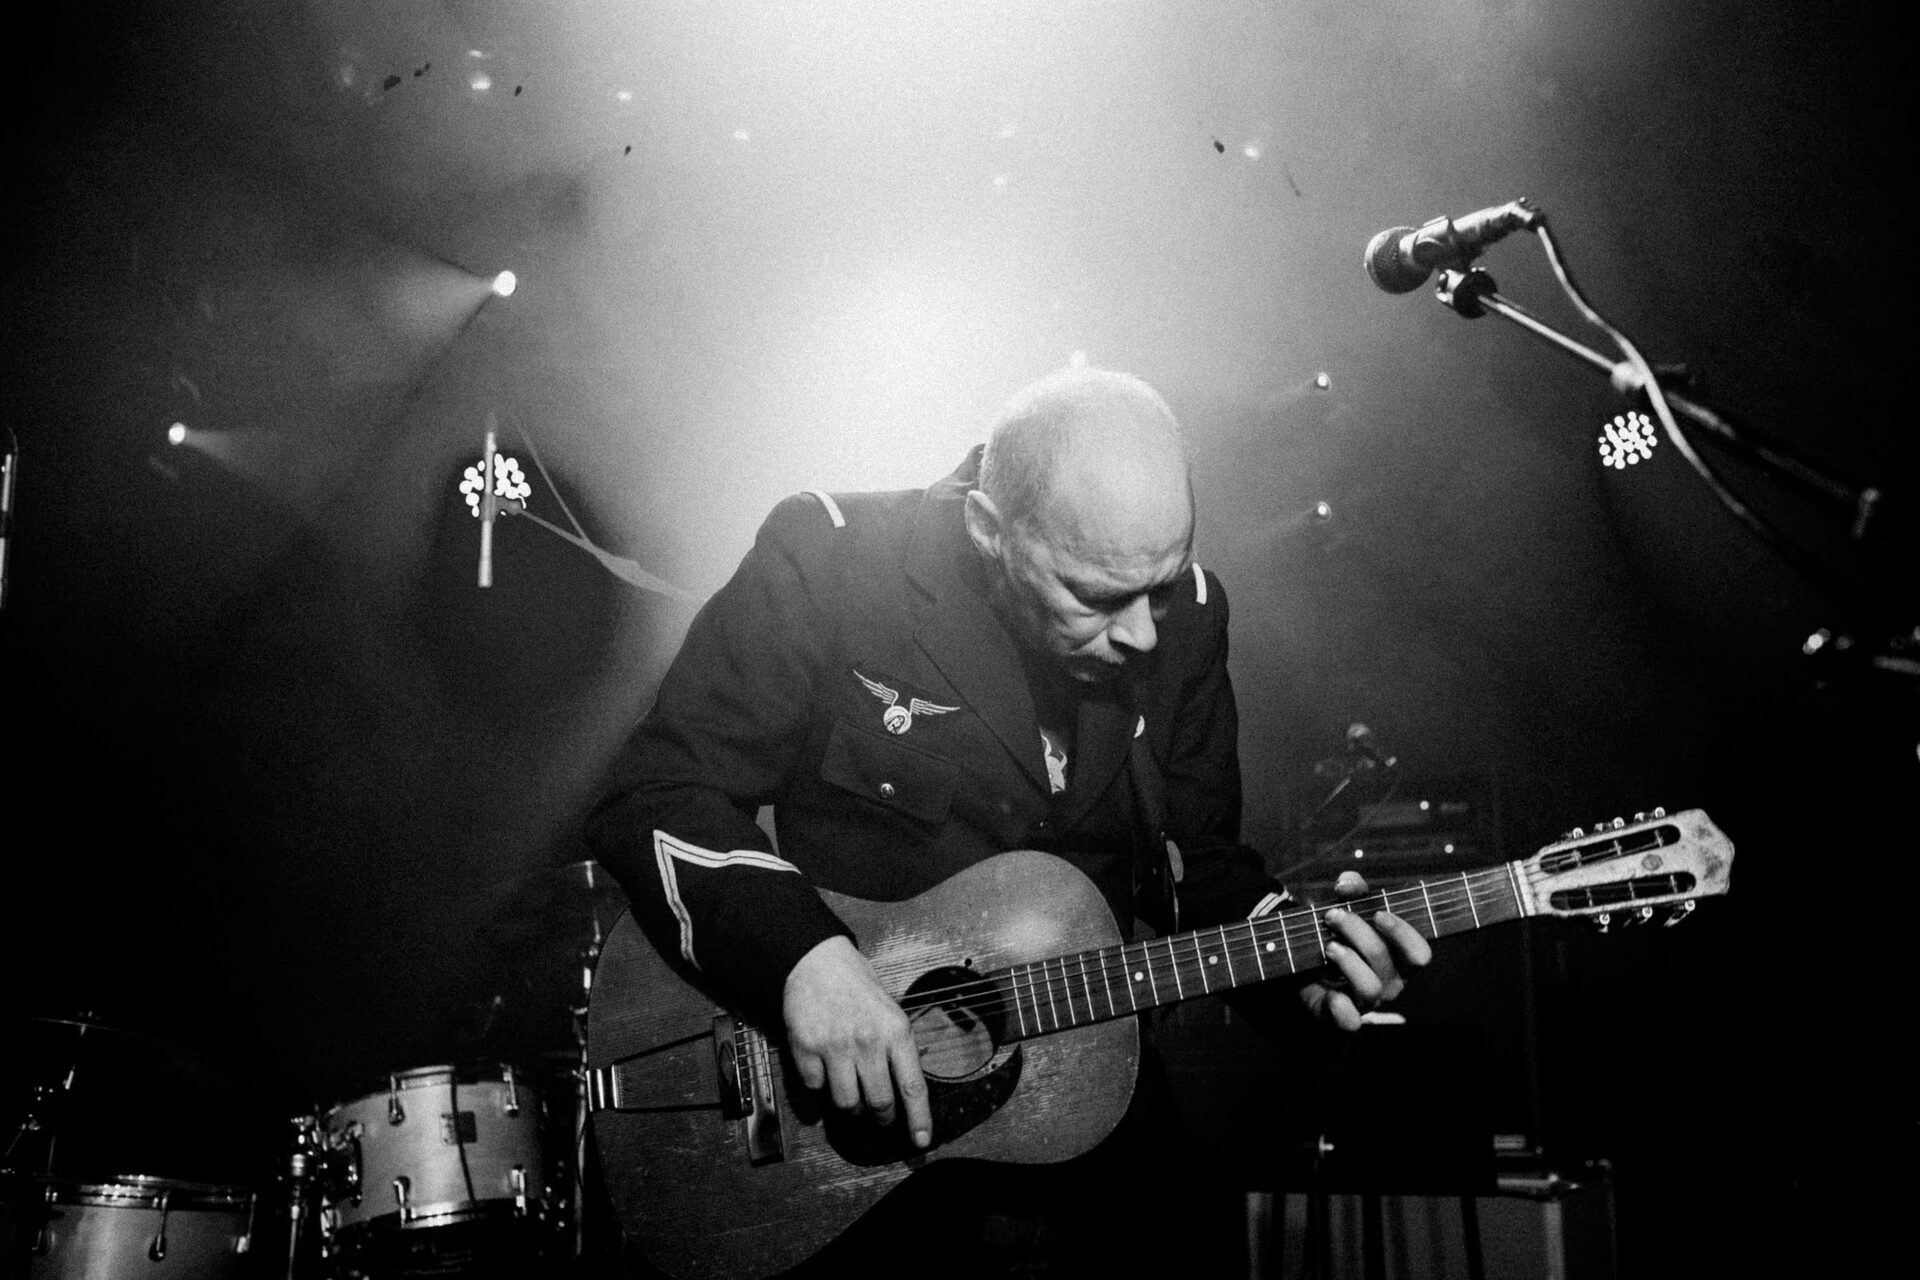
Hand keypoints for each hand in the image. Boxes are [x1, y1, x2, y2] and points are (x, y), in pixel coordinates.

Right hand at [782, 935, 932, 1147]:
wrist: (816, 959)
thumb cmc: (856, 984)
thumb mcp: (889, 1010)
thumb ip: (895, 1047)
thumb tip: (902, 1090)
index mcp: (896, 1030)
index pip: (912, 1086)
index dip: (918, 1119)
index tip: (921, 1142)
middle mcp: (868, 1041)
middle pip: (879, 1103)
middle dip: (881, 1117)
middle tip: (879, 1116)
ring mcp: (835, 1046)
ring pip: (846, 1104)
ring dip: (850, 1109)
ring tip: (850, 1098)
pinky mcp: (806, 1048)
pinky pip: (814, 1089)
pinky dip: (818, 1091)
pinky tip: (823, 1075)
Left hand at [1298, 871, 1431, 1031]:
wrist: (1305, 963)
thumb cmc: (1338, 933)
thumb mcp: (1347, 905)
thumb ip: (1352, 887)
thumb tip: (1346, 884)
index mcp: (1400, 959)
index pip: (1419, 954)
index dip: (1403, 933)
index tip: (1377, 913)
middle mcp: (1389, 983)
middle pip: (1385, 960)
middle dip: (1358, 932)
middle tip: (1333, 916)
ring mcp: (1367, 1002)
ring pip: (1370, 987)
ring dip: (1348, 961)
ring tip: (1329, 945)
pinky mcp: (1341, 1016)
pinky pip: (1349, 1021)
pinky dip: (1341, 1008)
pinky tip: (1331, 994)